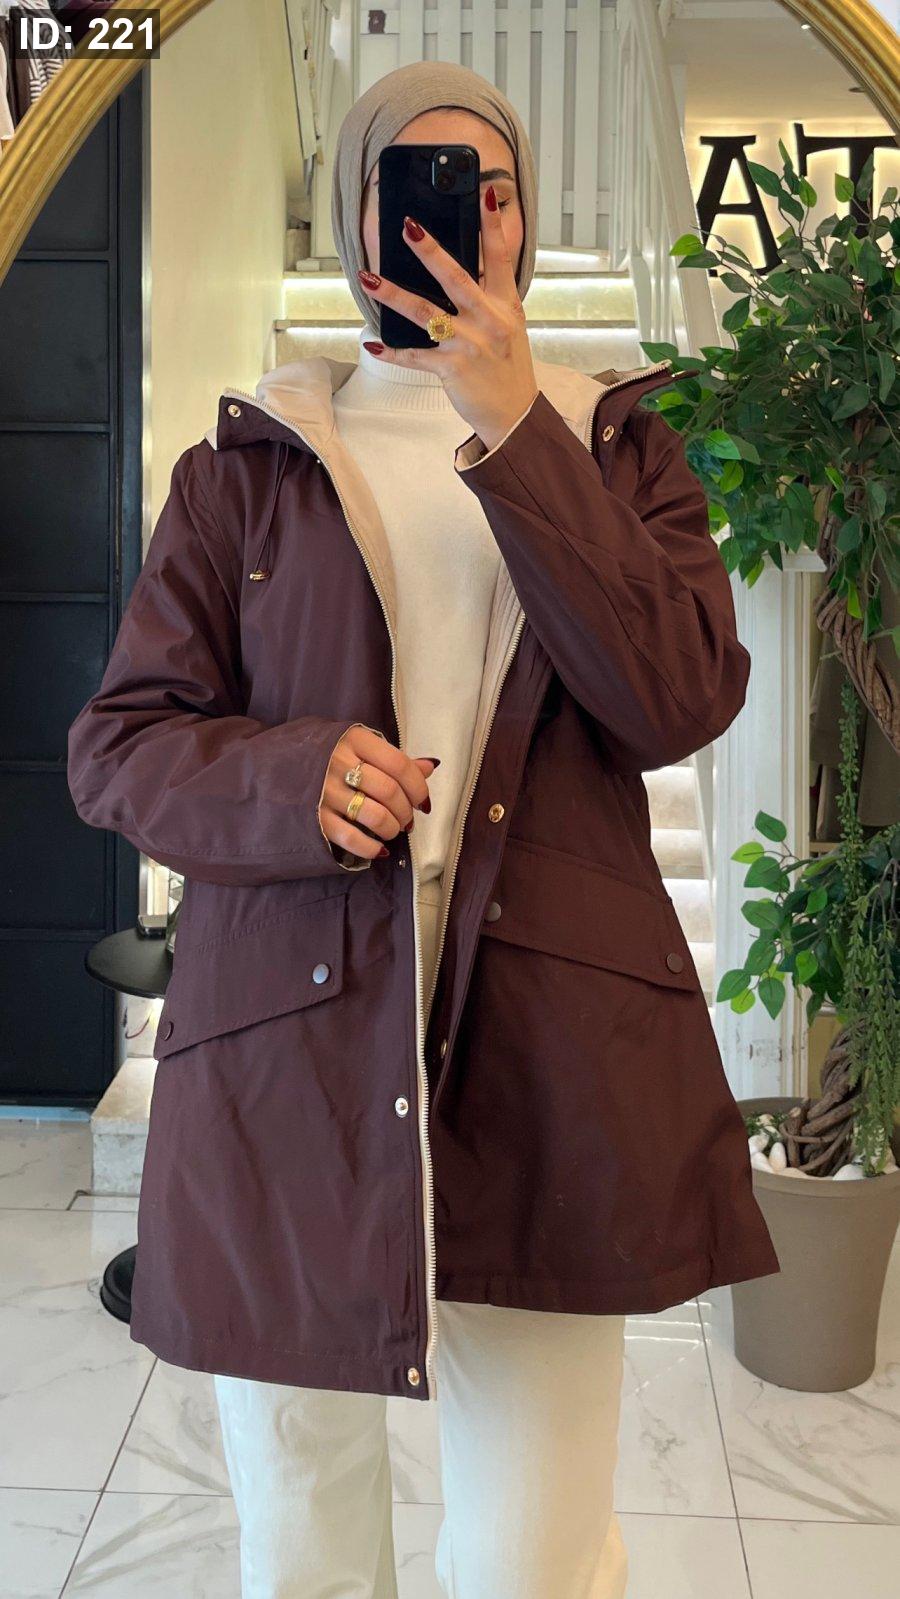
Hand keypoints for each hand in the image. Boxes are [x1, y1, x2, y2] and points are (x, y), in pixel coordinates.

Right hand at [319, 726, 438, 859]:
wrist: (270, 767)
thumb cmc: (323, 755)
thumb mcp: (355, 745)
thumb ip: (392, 757)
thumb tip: (430, 766)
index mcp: (354, 740)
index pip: (399, 765)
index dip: (418, 788)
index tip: (423, 803)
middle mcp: (339, 763)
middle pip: (390, 792)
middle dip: (406, 812)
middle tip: (407, 820)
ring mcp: (324, 791)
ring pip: (376, 816)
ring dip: (392, 829)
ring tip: (391, 830)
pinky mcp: (314, 817)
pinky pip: (352, 839)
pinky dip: (371, 848)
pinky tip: (377, 849)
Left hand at [357, 184, 538, 451]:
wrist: (514, 414)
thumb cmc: (508, 367)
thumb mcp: (509, 325)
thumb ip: (489, 296)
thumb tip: (461, 269)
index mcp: (505, 305)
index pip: (500, 257)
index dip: (493, 225)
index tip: (486, 193)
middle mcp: (488, 320)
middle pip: (455, 277)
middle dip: (430, 251)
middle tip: (407, 226)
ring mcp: (469, 344)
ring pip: (425, 313)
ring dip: (393, 295)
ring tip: (369, 279)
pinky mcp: (452, 369)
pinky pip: (414, 357)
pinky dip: (391, 352)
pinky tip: (371, 344)